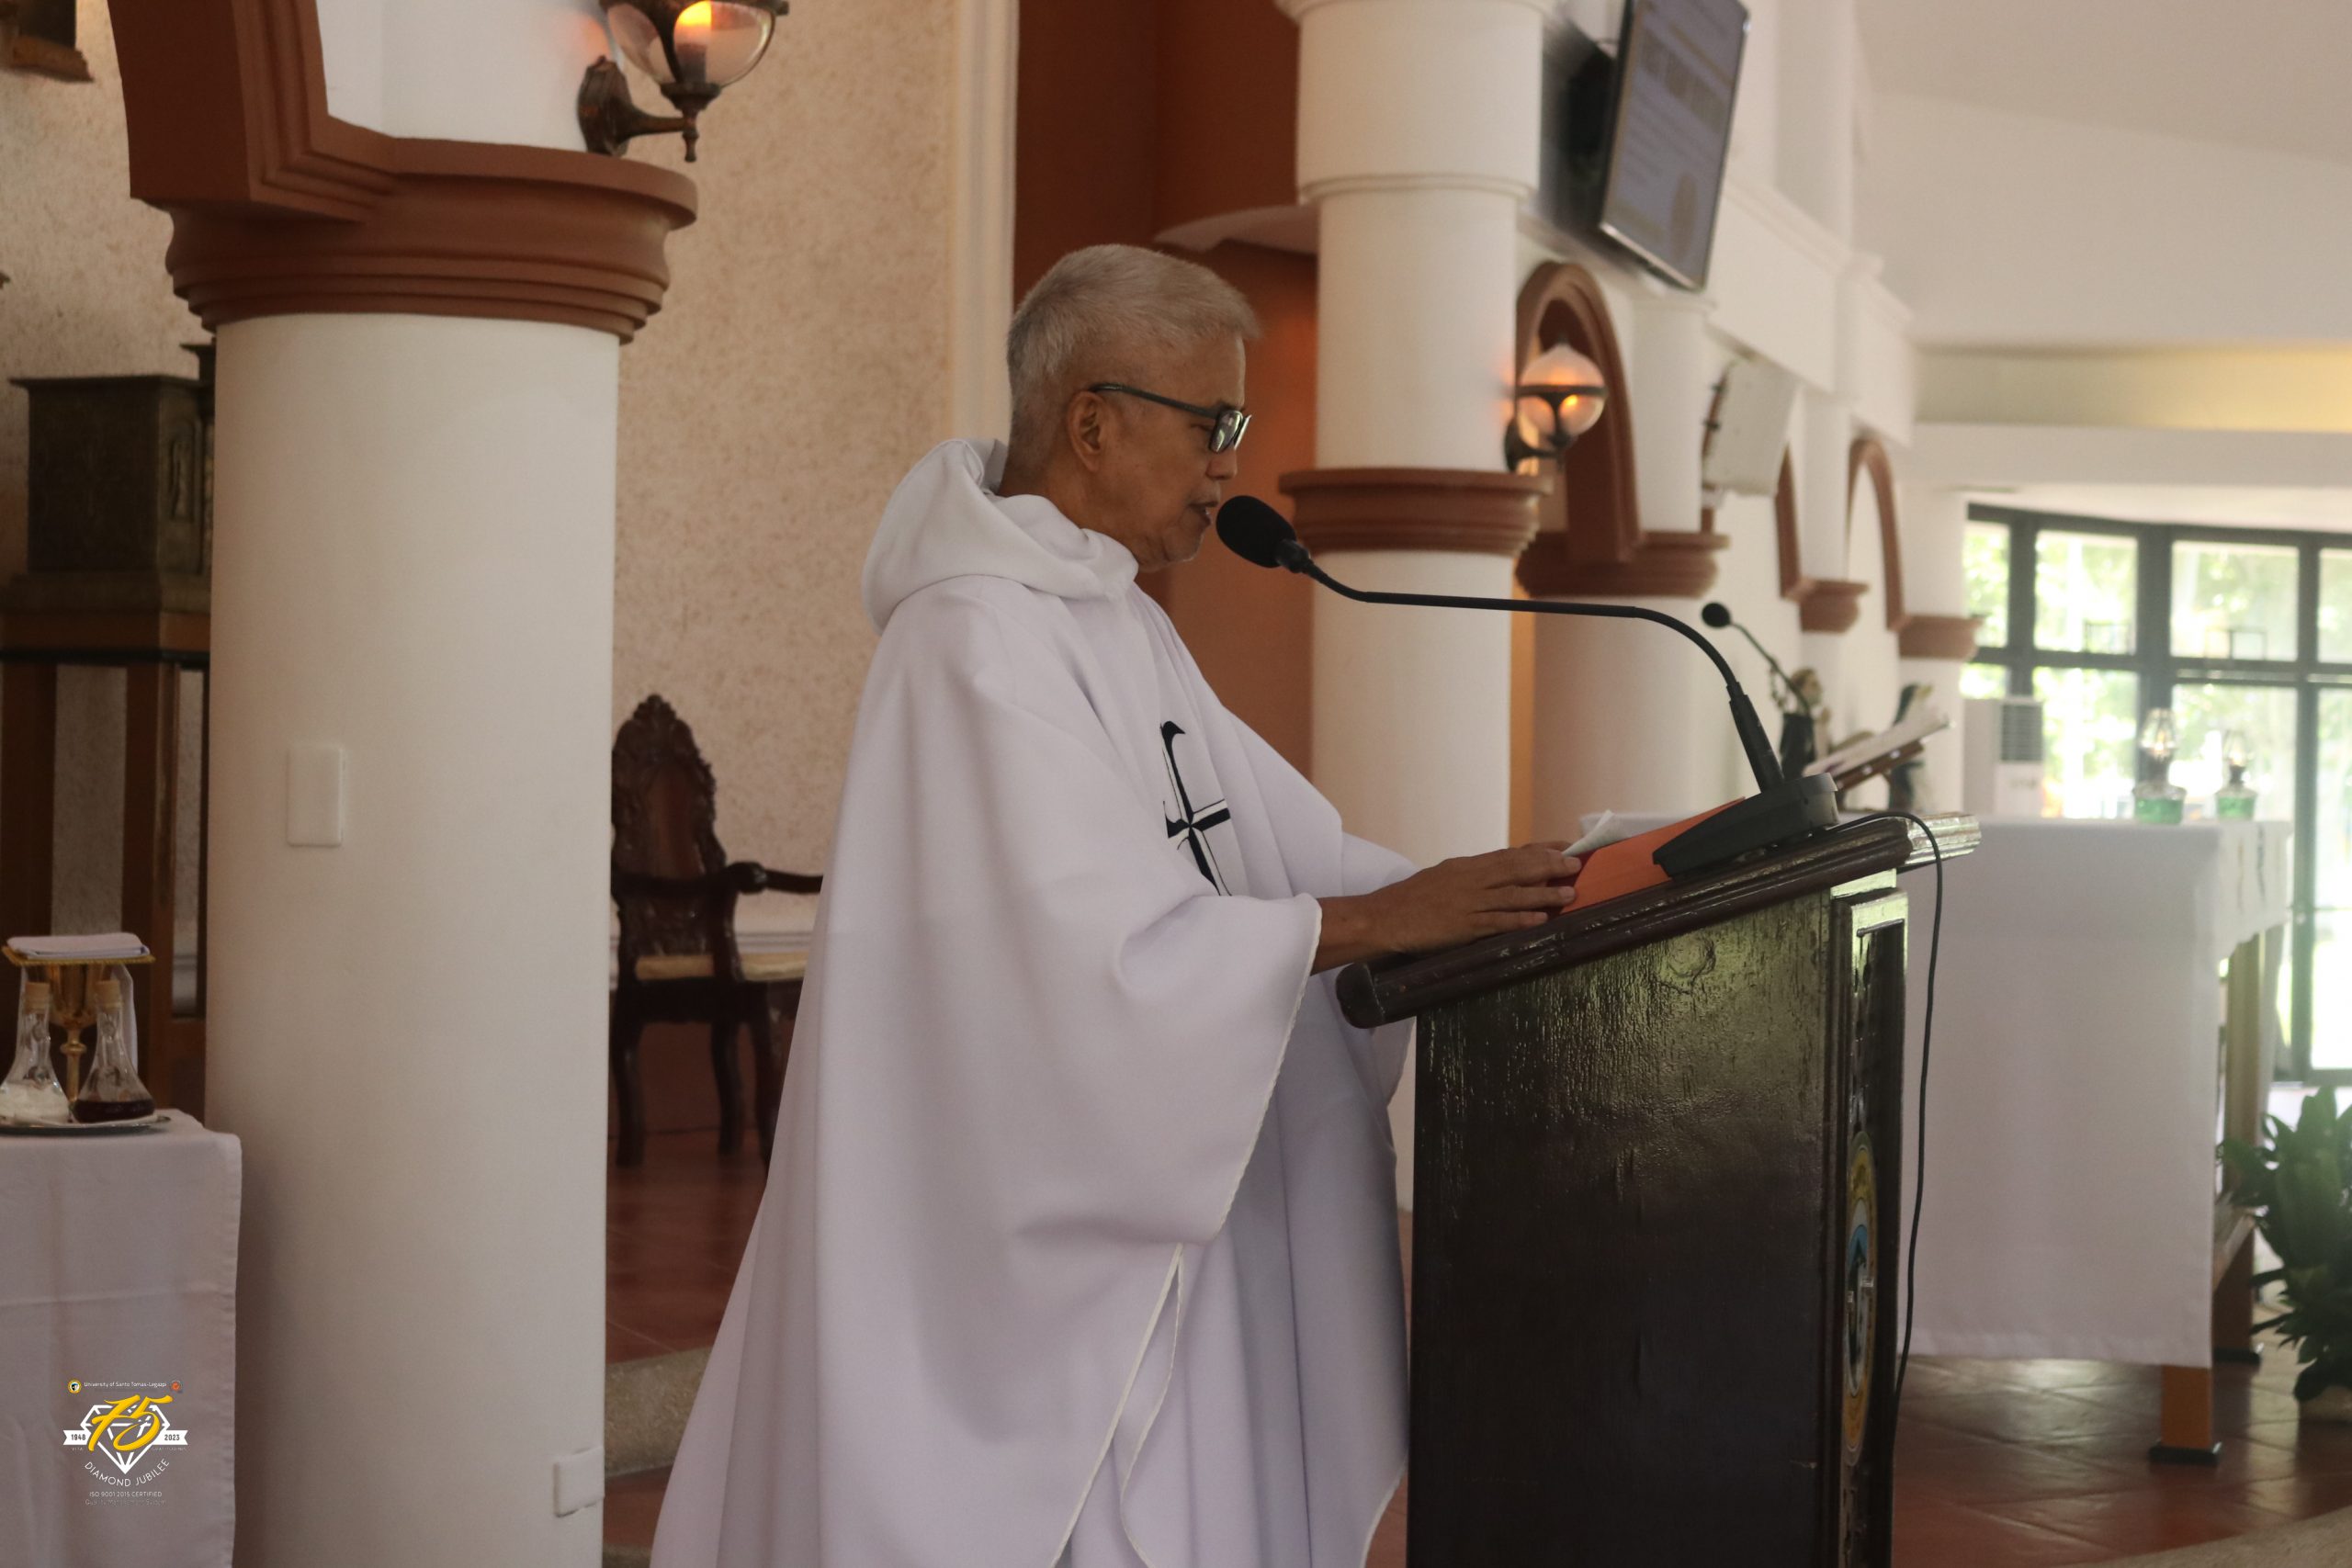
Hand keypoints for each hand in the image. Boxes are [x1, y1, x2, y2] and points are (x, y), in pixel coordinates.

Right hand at [1313, 843, 1579, 971]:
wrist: (1382, 917)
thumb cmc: (1411, 900)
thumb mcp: (1443, 878)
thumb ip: (1472, 876)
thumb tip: (1500, 874)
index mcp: (1467, 866)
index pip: (1511, 853)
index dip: (1541, 849)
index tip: (1566, 845)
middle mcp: (1470, 879)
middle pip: (1517, 868)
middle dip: (1549, 865)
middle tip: (1576, 863)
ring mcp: (1467, 902)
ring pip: (1513, 894)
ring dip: (1543, 893)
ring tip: (1569, 893)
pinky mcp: (1462, 926)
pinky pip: (1497, 921)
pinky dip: (1520, 919)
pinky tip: (1540, 919)